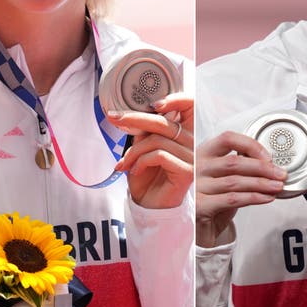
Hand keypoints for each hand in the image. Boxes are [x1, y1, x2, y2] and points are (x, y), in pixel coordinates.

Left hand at [107, 93, 193, 208]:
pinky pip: (159, 155)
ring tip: (124, 163)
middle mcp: (193, 142)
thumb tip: (132, 115)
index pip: (190, 105)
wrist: (149, 208)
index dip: (175, 99)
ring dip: (133, 151)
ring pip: (157, 140)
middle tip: (113, 117)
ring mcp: (192, 158)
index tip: (153, 104)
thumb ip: (144, 130)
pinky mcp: (187, 172)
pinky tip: (135, 171)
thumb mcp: (142, 148)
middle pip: (164, 121)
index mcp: (184, 132)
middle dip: (135, 117)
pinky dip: (141, 161)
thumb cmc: (146, 177)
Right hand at [196, 131, 285, 247]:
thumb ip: (239, 168)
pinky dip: (254, 197)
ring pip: (235, 181)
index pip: (227, 139)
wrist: (196, 228)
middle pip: (234, 162)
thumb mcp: (223, 178)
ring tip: (277, 186)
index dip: (250, 145)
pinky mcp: (200, 205)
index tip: (268, 156)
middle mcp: (197, 167)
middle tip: (280, 174)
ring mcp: (197, 186)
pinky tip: (266, 198)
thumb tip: (269, 165)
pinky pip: (233, 199)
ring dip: (261, 183)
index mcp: (203, 153)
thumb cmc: (212, 200)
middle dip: (263, 168)